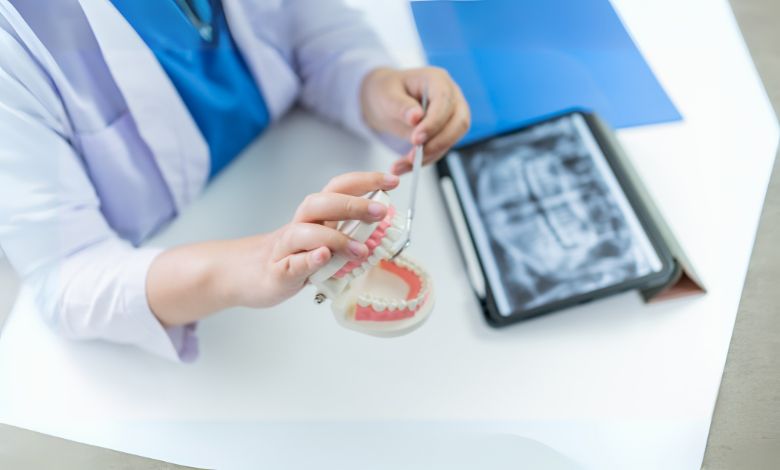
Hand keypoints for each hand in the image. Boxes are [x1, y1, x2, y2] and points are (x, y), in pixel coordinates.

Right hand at [147, 172, 399, 324]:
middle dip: (353, 204)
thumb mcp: (321, 241)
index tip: (393, 180)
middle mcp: (299, 225)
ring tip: (361, 249)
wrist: (243, 274)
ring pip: (305, 232)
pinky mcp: (276, 273)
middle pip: (321, 203)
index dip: (365, 181)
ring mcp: (285, 249)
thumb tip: (383, 228)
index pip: (339, 188)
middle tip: (381, 211)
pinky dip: (307, 260)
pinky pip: (291, 264)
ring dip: (335, 237)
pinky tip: (322, 259)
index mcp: (314, 215)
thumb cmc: (290, 257)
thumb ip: (347, 234)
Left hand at [361, 67, 470, 174]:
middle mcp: (451, 97)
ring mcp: (451, 115)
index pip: (445, 101)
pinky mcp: (446, 133)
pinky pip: (440, 149)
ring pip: (452, 140)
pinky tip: (403, 166)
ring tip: (401, 164)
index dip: (434, 122)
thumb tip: (417, 117)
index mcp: (437, 80)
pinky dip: (423, 160)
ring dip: (429, 156)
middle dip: (437, 143)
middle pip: (459, 123)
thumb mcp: (386, 95)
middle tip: (412, 156)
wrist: (384, 101)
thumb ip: (401, 105)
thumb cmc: (386, 91)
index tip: (415, 139)